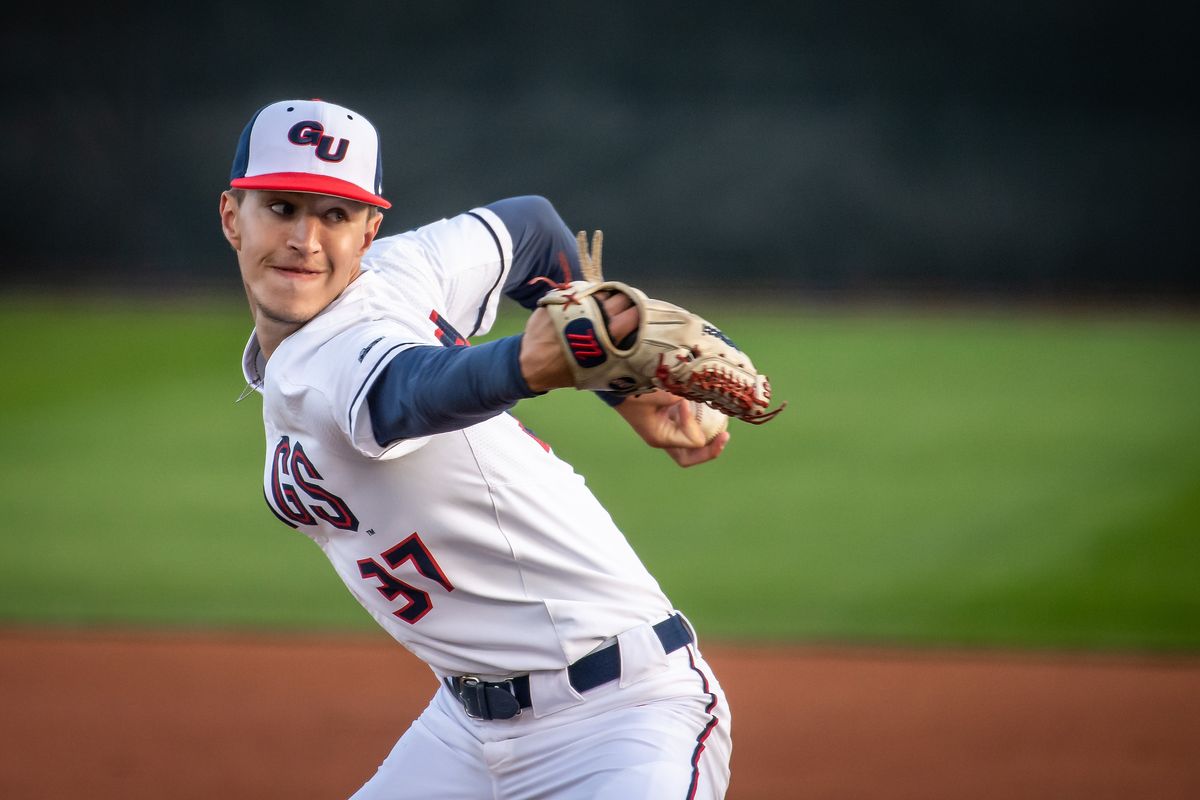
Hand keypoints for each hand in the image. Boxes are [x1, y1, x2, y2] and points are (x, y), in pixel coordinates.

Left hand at [520, 290, 637, 391]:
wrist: (531, 362)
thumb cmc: (567, 372)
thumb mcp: (599, 372)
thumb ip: (619, 355)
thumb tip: (637, 342)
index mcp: (608, 334)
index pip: (637, 312)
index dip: (644, 311)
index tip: (645, 313)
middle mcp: (596, 314)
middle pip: (623, 297)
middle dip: (629, 301)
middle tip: (629, 307)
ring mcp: (578, 303)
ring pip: (603, 291)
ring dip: (609, 297)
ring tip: (608, 305)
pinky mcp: (563, 297)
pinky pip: (583, 291)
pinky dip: (590, 296)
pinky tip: (589, 304)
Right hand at [614, 390, 730, 467]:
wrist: (618, 384)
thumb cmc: (633, 391)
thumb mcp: (656, 394)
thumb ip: (677, 398)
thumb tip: (696, 397)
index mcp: (660, 438)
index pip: (691, 441)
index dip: (693, 424)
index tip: (684, 403)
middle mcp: (664, 439)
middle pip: (691, 457)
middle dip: (710, 450)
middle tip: (725, 436)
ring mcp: (666, 432)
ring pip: (691, 447)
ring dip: (707, 439)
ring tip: (723, 429)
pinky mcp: (668, 422)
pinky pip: (688, 430)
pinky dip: (699, 425)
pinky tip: (710, 414)